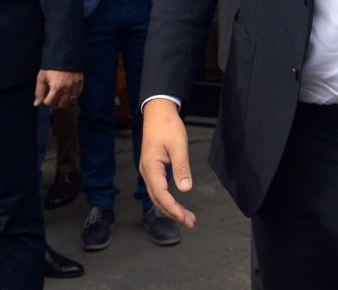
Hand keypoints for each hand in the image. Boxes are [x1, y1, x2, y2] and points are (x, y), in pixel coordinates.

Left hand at [34, 69, 82, 107]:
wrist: (64, 55)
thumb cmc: (50, 67)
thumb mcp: (41, 78)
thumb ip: (39, 92)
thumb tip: (37, 104)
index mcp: (56, 88)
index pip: (50, 103)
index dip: (45, 101)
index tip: (45, 97)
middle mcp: (67, 89)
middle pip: (60, 104)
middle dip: (55, 103)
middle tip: (53, 98)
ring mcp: (75, 86)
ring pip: (70, 101)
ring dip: (64, 100)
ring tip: (60, 95)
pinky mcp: (80, 82)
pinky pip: (78, 94)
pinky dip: (73, 96)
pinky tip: (68, 92)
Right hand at [140, 99, 195, 227]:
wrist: (158, 112)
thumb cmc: (167, 126)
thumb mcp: (178, 146)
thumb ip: (181, 168)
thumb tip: (185, 189)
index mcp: (151, 167)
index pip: (161, 194)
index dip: (173, 208)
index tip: (185, 218)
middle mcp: (147, 172)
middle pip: (158, 199)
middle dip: (174, 213)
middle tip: (190, 223)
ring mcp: (148, 171)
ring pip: (158, 196)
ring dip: (171, 208)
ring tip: (187, 218)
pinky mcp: (153, 169)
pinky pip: (159, 189)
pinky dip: (168, 200)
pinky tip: (177, 205)